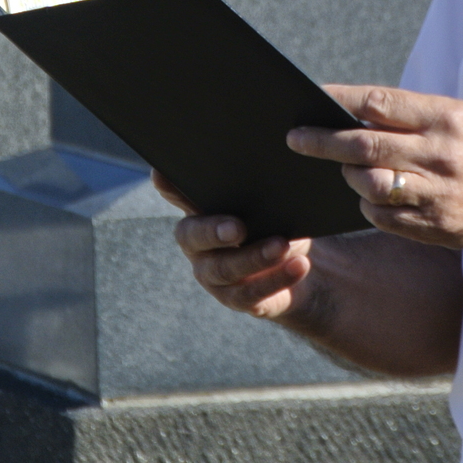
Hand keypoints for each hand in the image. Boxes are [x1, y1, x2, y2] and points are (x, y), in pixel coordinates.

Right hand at [153, 170, 316, 320]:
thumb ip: (257, 186)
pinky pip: (250, 293)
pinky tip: (298, 265)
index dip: (168, 185)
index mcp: (200, 209)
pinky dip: (276, 278)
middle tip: (238, 227)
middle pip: (192, 236)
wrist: (300, 264)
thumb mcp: (271, 201)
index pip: (177, 193)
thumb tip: (266, 163)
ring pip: (224, 269)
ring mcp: (212, 274)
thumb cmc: (277, 221)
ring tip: (283, 246)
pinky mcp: (236, 298)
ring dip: (255, 257)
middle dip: (213, 230)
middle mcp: (197, 243)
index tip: (161, 174)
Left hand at [289, 85, 462, 249]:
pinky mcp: (437, 227)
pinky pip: (384, 217)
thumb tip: (350, 111)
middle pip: (366, 147)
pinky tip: (371, 197)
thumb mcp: (458, 116)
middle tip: (295, 139)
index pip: (380, 103)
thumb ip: (410, 115)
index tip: (312, 98)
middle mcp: (441, 154)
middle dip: (323, 142)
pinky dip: (369, 206)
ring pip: (370, 185)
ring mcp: (439, 194)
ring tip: (346, 171)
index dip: (340, 100)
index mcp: (446, 118)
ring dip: (350, 178)